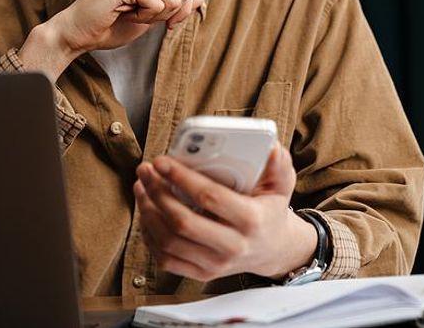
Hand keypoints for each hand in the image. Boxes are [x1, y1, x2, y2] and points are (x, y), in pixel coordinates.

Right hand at [18, 0, 201, 79]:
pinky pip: (158, 4)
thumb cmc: (112, 24)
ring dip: (154, 15)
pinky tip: (123, 12)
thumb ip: (177, 5)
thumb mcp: (153, 15)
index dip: (181, 8)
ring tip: (129, 12)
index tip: (162, 18)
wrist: (79, 33)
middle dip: (168, 12)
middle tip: (140, 14)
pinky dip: (143, 17)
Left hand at [134, 144, 318, 280]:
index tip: (163, 161)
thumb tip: (271, 148)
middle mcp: (233, 246)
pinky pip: (166, 259)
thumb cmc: (271, 211)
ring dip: (148, 211)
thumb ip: (279, 166)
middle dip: (157, 192)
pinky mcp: (201, 274)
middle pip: (183, 221)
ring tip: (142, 187)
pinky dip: (150, 235)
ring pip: (169, 241)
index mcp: (251, 221)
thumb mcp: (281, 186)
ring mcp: (215, 264)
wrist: (272, 250)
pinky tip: (147, 213)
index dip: (182, 178)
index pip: (210, 197)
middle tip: (146, 171)